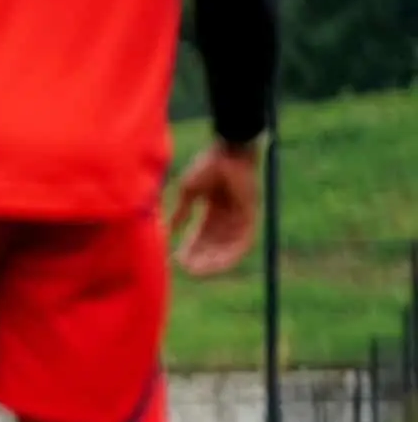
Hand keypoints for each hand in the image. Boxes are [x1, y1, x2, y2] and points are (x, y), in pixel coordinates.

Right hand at [169, 141, 260, 277]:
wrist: (230, 150)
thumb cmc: (209, 164)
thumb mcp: (189, 192)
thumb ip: (182, 212)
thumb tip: (170, 231)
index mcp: (212, 210)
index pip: (201, 236)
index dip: (190, 249)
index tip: (177, 261)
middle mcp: (227, 217)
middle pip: (214, 245)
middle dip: (200, 259)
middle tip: (188, 271)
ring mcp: (239, 217)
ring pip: (227, 247)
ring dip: (214, 261)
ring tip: (199, 271)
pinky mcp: (250, 216)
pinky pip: (243, 242)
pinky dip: (231, 254)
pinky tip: (218, 264)